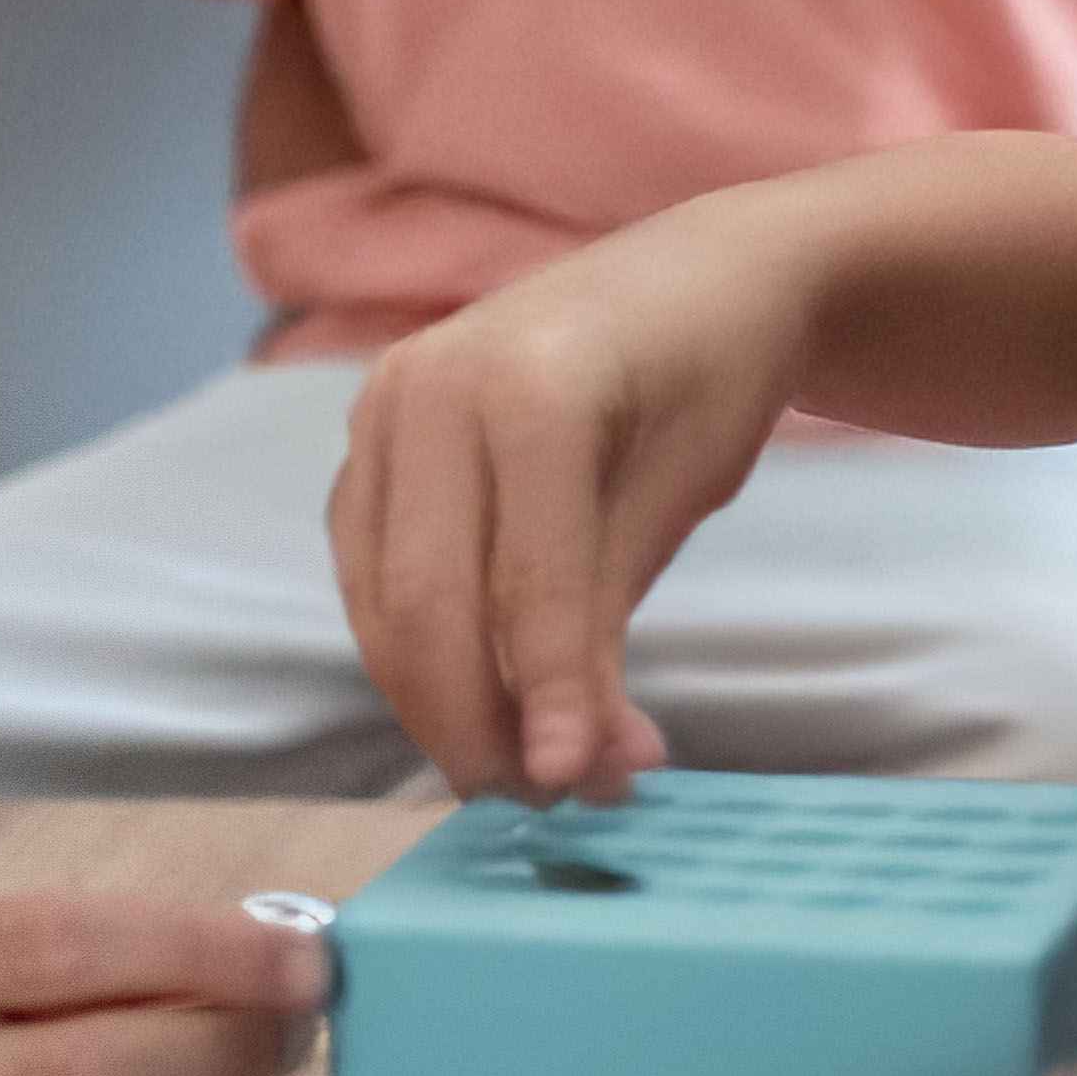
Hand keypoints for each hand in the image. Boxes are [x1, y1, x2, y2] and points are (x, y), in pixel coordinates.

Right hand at [329, 231, 818, 797]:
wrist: (692, 276)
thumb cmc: (707, 378)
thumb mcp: (677, 497)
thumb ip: (605, 624)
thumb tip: (573, 766)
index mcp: (527, 386)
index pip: (523, 581)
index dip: (548, 696)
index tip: (576, 789)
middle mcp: (430, 386)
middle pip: (424, 605)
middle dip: (478, 723)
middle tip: (554, 798)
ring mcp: (384, 406)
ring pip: (383, 604)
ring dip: (445, 705)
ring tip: (535, 764)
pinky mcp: (369, 440)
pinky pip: (373, 575)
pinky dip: (421, 653)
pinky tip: (493, 696)